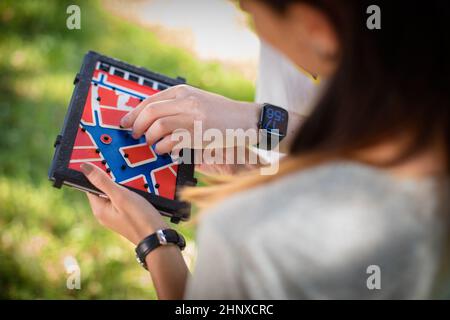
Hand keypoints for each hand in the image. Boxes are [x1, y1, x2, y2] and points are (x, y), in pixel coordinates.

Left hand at [80, 162, 167, 244]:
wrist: (158, 237)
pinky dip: (132, 193)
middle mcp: (105, 214)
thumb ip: (103, 182)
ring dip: (125, 186)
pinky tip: (141, 191)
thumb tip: (85, 168)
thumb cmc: (140, 219)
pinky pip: (125, 200)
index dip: (97, 174)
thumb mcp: (121, 196)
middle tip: (126, 173)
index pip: (90, 186)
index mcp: (99, 210)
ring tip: (136, 183)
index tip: (107, 164)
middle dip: (114, 179)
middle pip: (104, 189)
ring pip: (116, 194)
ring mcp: (116, 216)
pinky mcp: (127, 216)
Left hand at [120, 84, 260, 153]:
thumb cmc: (221, 113)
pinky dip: (163, 148)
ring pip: (158, 126)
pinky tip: (165, 150)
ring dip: (149, 138)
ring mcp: (192, 116)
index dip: (133, 113)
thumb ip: (176, 105)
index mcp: (183, 91)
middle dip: (137, 126)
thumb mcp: (197, 101)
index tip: (125, 123)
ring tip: (151, 144)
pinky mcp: (198, 133)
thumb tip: (150, 118)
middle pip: (150, 113)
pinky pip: (172, 141)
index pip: (150, 100)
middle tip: (135, 135)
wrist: (246, 119)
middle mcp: (186, 100)